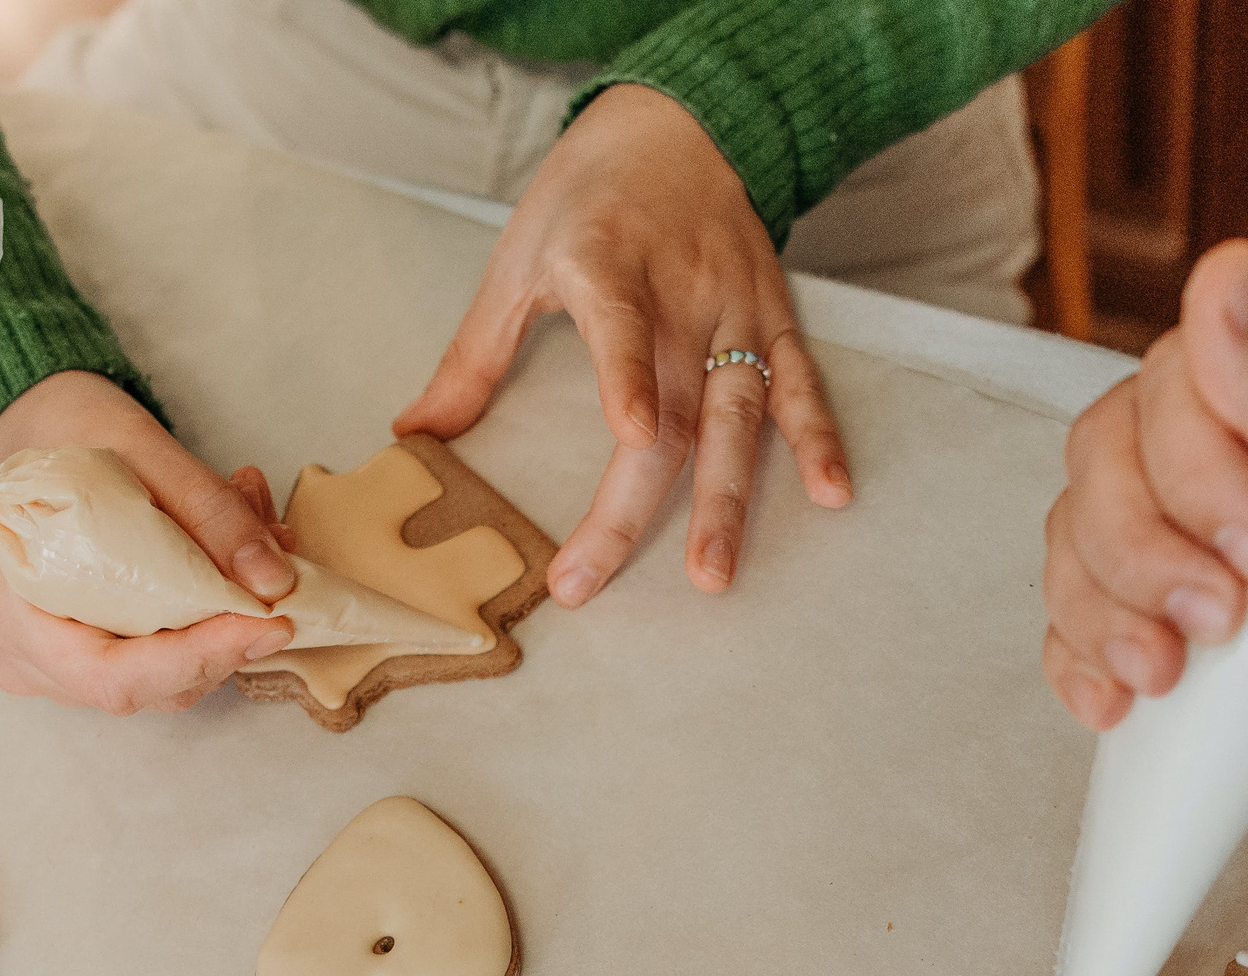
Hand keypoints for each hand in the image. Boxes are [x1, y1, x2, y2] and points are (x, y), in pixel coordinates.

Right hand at [0, 371, 295, 714]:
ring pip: (161, 683)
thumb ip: (207, 512)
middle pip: (145, 686)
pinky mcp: (83, 659)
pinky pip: (158, 664)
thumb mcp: (140, 448)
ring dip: (223, 630)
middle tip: (277, 579)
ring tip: (254, 551)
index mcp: (10, 608)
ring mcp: (51, 666)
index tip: (266, 624)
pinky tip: (228, 571)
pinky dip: (206, 626)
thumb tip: (272, 581)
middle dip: (224, 641)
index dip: (194, 659)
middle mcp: (23, 654)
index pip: (110, 675)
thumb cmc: (69, 432)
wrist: (40, 431)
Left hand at [396, 83, 850, 604]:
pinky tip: (832, 491)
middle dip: (630, 503)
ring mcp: (733, 307)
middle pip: (667, 407)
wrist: (678, 125)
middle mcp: (680, 289)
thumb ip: (473, 355)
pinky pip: (800, 383)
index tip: (630, 431)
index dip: (627, 375)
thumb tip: (416, 432)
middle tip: (591, 577)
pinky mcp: (772, 317)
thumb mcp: (517, 261)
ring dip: (726, 499)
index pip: (620, 322)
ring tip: (711, 573)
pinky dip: (818, 437)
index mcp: (606, 263)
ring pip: (735, 413)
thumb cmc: (585, 199)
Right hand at [1040, 241, 1247, 729]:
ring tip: (1171, 673)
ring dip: (1106, 615)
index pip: (1170, 385)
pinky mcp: (1146, 595)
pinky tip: (1122, 697)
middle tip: (1222, 622)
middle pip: (1102, 462)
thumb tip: (1222, 269)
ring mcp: (1172, 513)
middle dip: (1146, 558)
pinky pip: (1064, 612)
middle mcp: (1218, 426)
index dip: (1192, 478)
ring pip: (1073, 538)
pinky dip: (1081, 658)